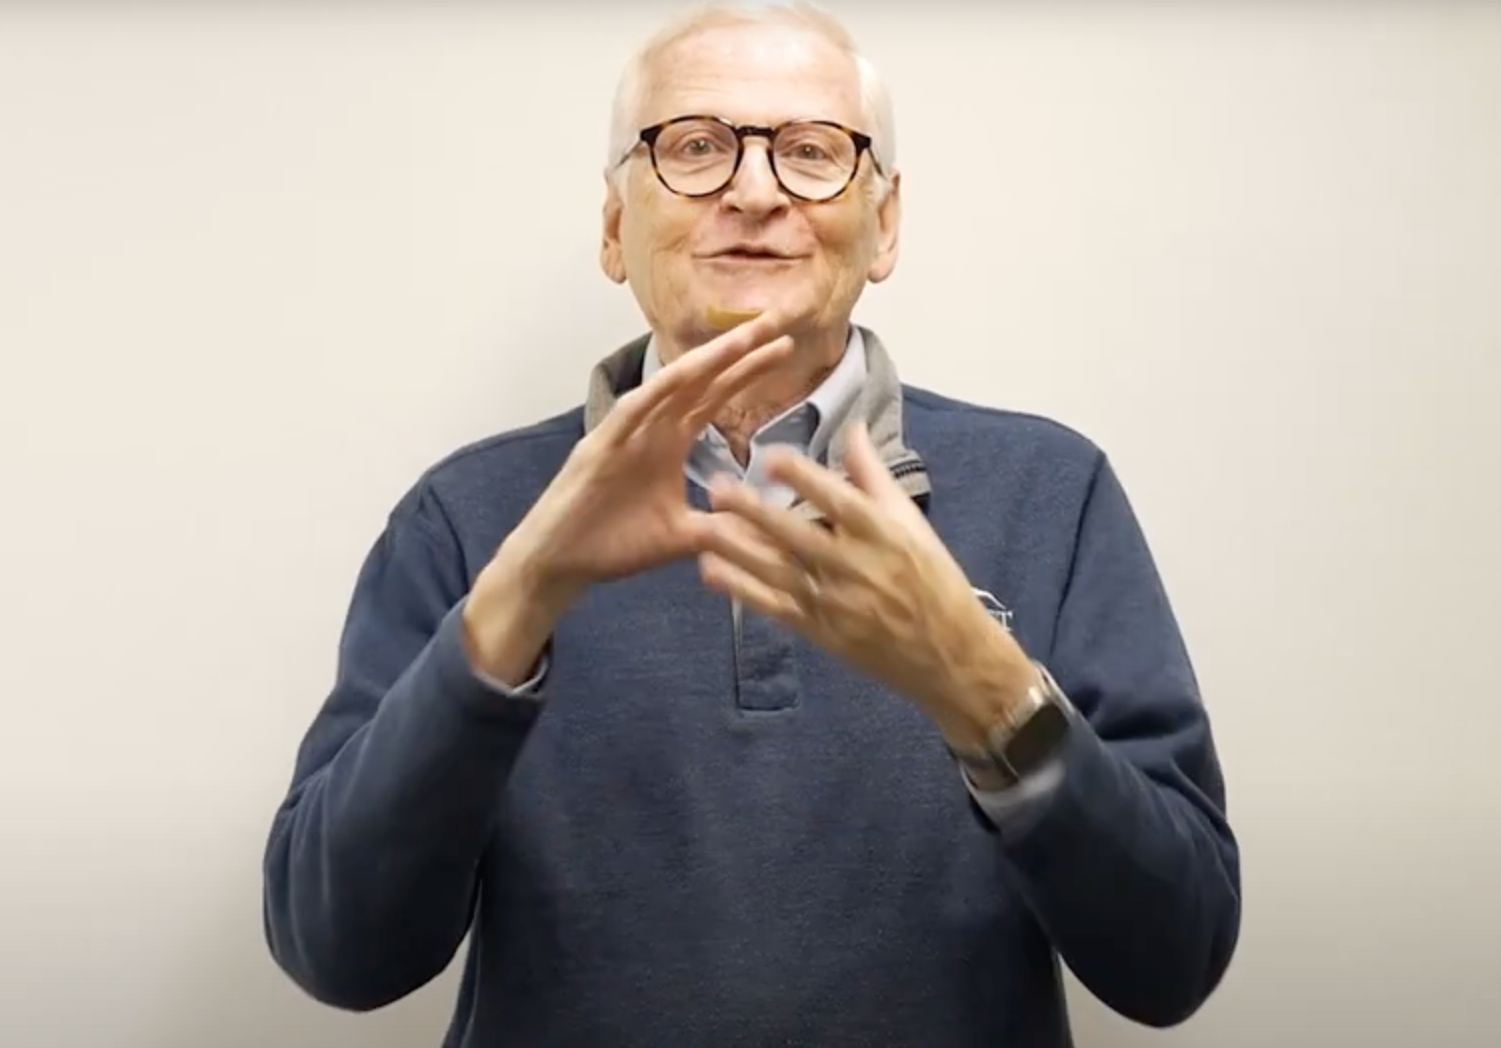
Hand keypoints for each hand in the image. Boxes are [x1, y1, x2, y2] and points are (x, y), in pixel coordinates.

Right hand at [486, 311, 794, 596]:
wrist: (563, 565)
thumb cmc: (616, 545)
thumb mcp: (684, 536)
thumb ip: (723, 527)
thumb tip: (767, 532)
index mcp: (672, 441)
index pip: (717, 395)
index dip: (749, 370)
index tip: (786, 347)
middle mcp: (652, 427)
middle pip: (702, 379)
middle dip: (739, 350)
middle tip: (777, 319)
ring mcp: (624, 433)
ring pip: (670, 386)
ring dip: (705, 361)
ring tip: (742, 337)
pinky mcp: (599, 448)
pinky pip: (629, 414)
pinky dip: (653, 394)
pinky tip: (679, 374)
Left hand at [694, 423, 1033, 745]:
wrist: (950, 656)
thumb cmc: (934, 580)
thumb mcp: (912, 523)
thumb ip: (874, 476)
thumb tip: (852, 426)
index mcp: (883, 535)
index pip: (838, 501)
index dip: (803, 478)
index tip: (769, 456)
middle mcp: (856, 567)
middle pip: (798, 537)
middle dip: (754, 513)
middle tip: (715, 489)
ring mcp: (835, 603)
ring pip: (778, 572)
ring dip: (737, 550)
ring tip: (700, 527)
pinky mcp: (821, 632)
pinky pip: (775, 607)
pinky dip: (742, 590)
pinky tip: (711, 572)